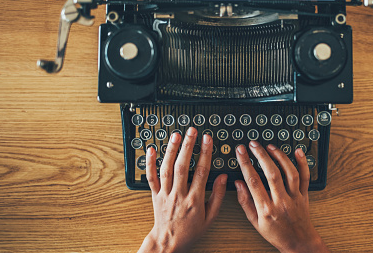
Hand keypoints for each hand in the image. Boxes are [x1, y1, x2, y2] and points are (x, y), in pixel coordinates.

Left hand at [139, 127, 227, 252]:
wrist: (168, 243)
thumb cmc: (190, 231)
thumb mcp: (210, 218)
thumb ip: (218, 196)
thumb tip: (224, 178)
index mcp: (195, 200)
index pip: (202, 172)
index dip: (205, 153)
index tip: (208, 140)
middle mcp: (179, 195)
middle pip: (183, 166)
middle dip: (188, 146)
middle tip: (192, 131)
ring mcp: (165, 194)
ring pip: (167, 169)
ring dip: (171, 150)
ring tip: (176, 135)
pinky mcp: (154, 195)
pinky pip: (151, 177)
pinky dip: (149, 163)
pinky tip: (151, 150)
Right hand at [235, 141, 329, 252]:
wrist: (298, 242)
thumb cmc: (276, 233)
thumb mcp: (254, 222)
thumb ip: (245, 202)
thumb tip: (238, 183)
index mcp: (266, 209)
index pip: (253, 181)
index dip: (245, 163)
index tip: (240, 151)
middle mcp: (281, 202)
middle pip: (271, 174)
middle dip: (261, 156)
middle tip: (253, 144)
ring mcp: (295, 198)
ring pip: (289, 173)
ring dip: (280, 156)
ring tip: (270, 146)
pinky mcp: (305, 195)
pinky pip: (306, 177)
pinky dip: (303, 163)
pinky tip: (298, 151)